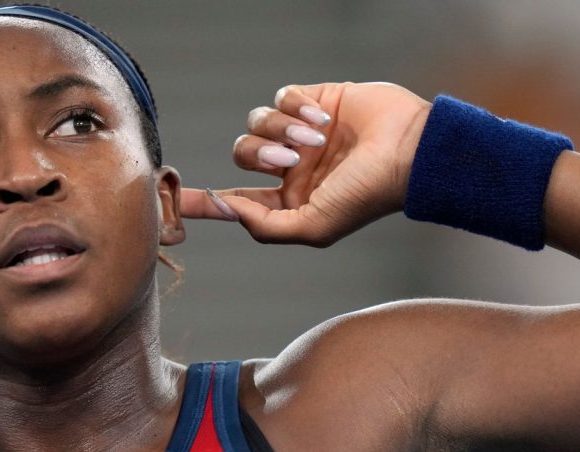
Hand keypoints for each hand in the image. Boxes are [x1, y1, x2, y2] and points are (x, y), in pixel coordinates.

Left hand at [181, 82, 430, 245]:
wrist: (410, 150)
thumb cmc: (367, 194)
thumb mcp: (314, 227)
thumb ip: (266, 226)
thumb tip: (226, 209)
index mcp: (289, 201)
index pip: (235, 199)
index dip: (203, 199)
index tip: (169, 197)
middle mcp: (292, 167)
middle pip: (242, 154)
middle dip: (260, 154)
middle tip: (292, 159)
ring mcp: (301, 133)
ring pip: (258, 123)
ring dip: (282, 129)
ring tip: (317, 138)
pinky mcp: (314, 100)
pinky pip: (280, 97)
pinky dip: (296, 107)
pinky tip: (323, 118)